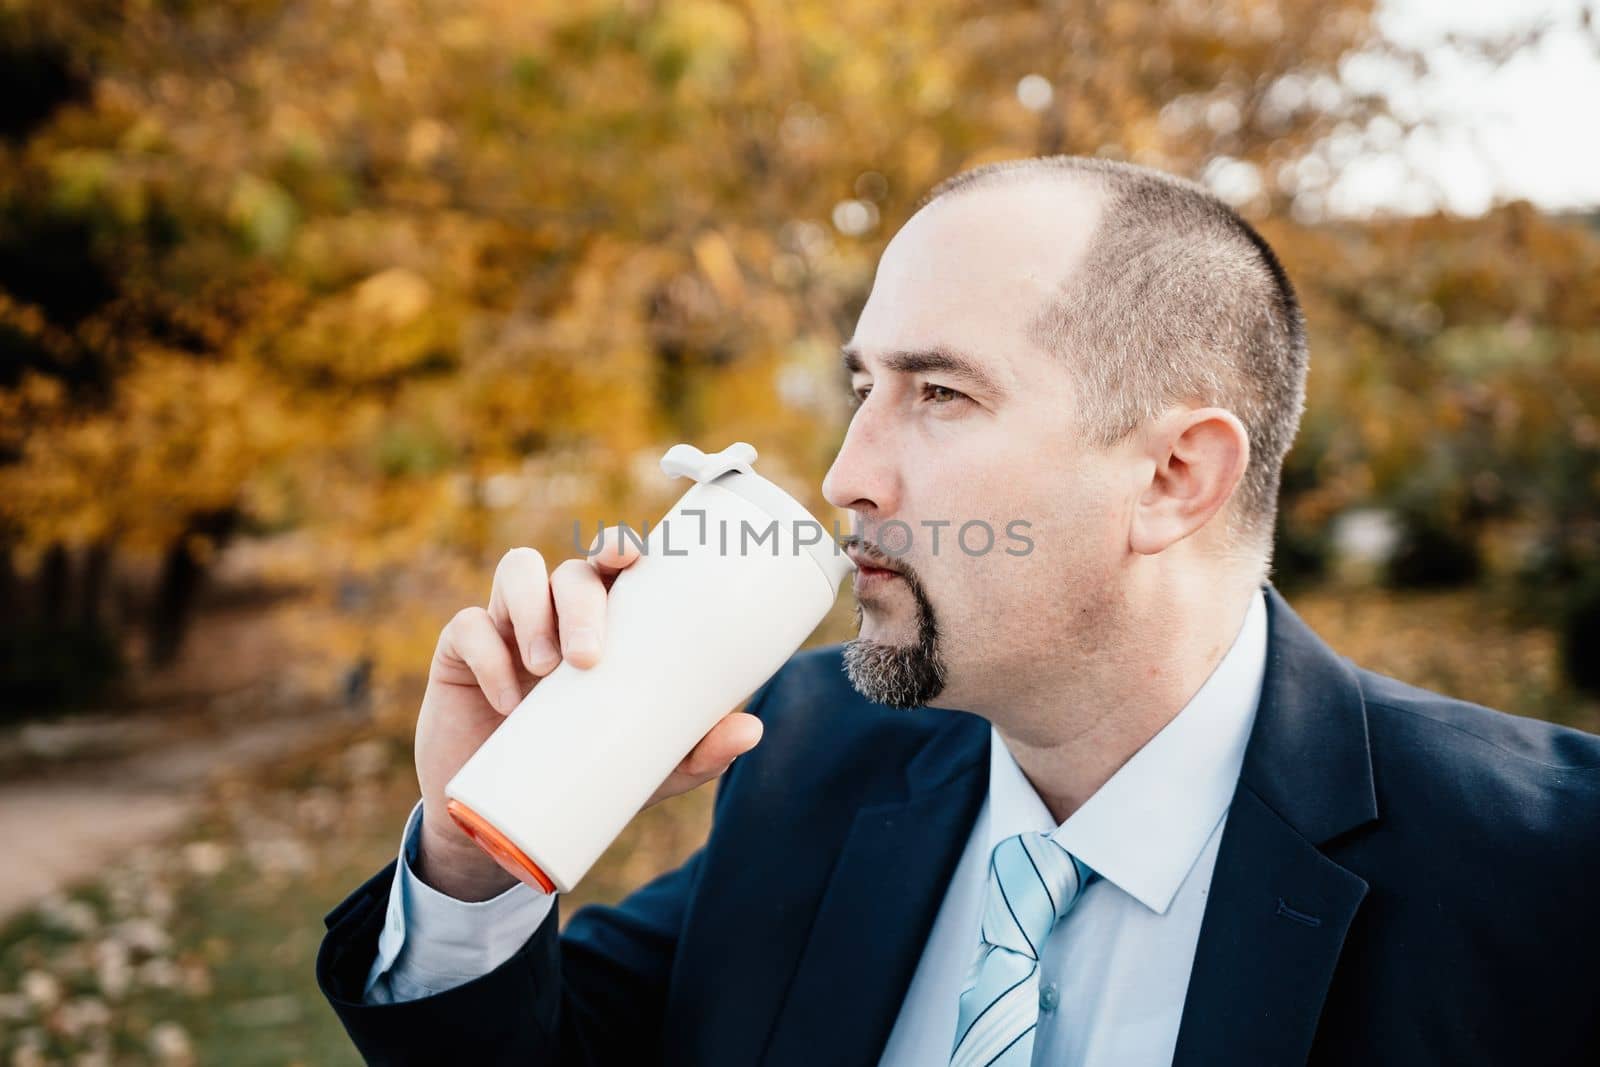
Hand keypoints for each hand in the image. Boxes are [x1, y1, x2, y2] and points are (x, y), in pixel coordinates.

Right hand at [413, 527, 764, 900]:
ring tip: (547, 668)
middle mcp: (558, 614)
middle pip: (569, 571)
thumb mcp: (647, 769)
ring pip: (518, 575)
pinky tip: (507, 697)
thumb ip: (697, 751)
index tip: (634, 555)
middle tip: (590, 657)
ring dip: (533, 612)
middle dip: (581, 601)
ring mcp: (508, 628)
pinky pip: (469, 628)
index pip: (613, 566)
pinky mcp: (460, 654)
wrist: (503, 831)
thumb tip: (753, 729)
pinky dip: (488, 654)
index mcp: (607, 624)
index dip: (621, 546)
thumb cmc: (586, 774)